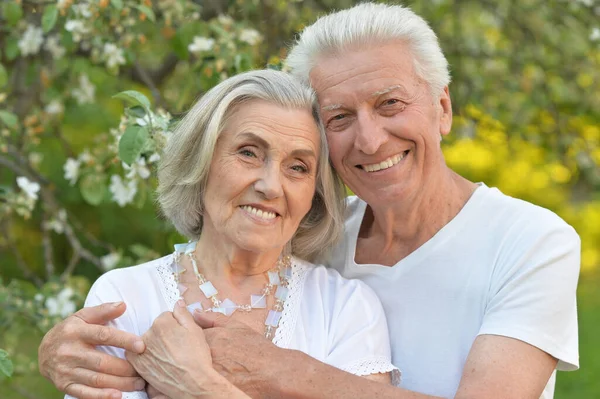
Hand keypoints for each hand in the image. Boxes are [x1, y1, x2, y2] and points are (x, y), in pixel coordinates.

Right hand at [38, 302, 146, 398]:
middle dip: (126, 368)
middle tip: (145, 370)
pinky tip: (118, 396)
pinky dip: (101, 396)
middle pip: (102, 362)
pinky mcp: (63, 385)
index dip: (124, 341)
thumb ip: (103, 311)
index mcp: (76, 331)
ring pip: (97, 380)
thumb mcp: (83, 316)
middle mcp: (69, 351)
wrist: (43, 350)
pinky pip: (84, 393)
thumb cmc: (71, 330)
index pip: (103, 336)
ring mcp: (65, 370)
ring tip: (139, 384)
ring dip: (120, 384)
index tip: (142, 346)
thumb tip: (123, 305)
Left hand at [126, 300, 248, 398]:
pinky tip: (158, 362)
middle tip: (177, 348)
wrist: (192, 382)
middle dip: (164, 335)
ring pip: (147, 341)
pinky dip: (145, 356)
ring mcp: (141, 351)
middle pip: (155, 329)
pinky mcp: (137, 364)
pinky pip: (137, 354)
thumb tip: (178, 302)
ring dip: (155, 345)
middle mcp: (148, 334)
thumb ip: (183, 313)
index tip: (181, 336)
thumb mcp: (195, 330)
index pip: (166, 317)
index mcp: (162, 322)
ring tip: (169, 357)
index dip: (176, 326)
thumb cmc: (196, 356)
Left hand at [193, 312, 290, 397]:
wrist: (272, 372)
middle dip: (197, 353)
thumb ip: (214, 319)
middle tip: (216, 357)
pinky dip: (207, 380)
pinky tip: (222, 377)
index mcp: (208, 338)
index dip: (197, 340)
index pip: (189, 336)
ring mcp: (207, 374)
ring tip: (220, 368)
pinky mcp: (212, 387)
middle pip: (191, 353)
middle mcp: (204, 356)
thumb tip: (196, 313)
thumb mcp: (237, 326)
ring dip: (202, 366)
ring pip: (196, 368)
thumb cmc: (257, 350)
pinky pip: (202, 382)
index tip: (205, 343)